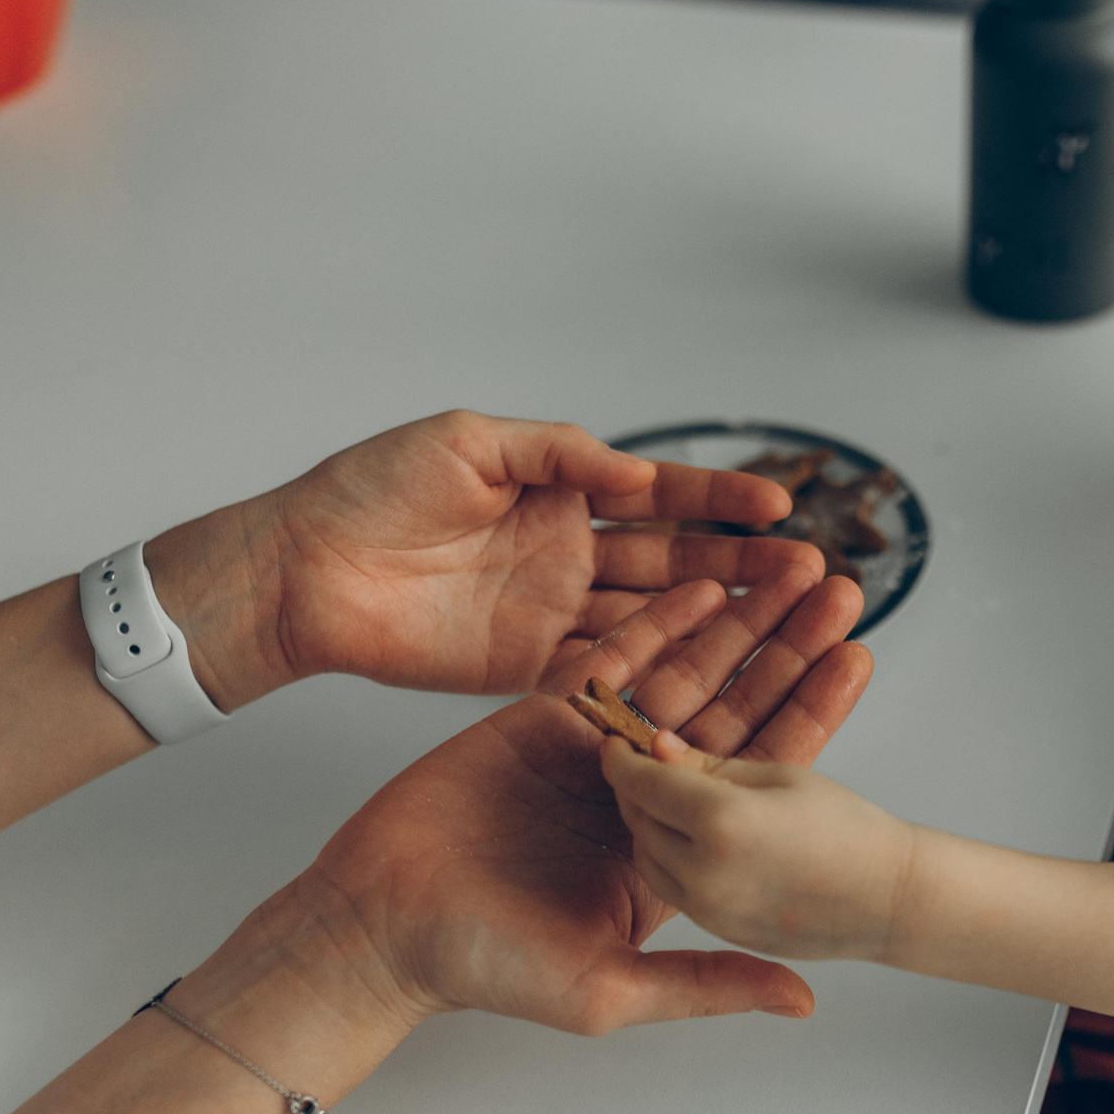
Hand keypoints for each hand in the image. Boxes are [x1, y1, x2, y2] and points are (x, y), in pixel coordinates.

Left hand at [266, 411, 819, 696]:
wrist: (304, 568)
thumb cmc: (370, 490)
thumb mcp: (470, 443)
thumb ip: (558, 453)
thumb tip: (637, 470)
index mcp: (559, 492)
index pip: (659, 496)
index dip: (719, 500)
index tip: (777, 504)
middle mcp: (567, 556)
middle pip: (674, 561)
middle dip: (743, 565)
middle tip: (809, 571)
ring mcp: (552, 615)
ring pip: (653, 618)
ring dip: (718, 619)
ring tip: (785, 617)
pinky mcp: (526, 670)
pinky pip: (604, 670)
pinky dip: (657, 668)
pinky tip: (711, 667)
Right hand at [290, 569, 873, 1034]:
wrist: (380, 925)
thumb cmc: (486, 968)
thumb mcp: (611, 990)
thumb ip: (706, 985)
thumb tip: (803, 999)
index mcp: (671, 855)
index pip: (756, 778)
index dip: (808, 718)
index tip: (858, 662)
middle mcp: (641, 800)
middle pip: (731, 713)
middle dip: (784, 653)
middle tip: (840, 593)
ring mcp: (592, 755)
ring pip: (678, 678)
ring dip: (732, 624)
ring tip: (787, 569)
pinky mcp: (538, 721)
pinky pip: (605, 663)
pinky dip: (650, 624)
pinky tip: (697, 580)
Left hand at [599, 732, 917, 962]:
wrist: (888, 900)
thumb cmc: (848, 829)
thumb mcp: (778, 776)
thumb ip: (709, 765)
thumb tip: (658, 748)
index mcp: (719, 821)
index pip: (643, 781)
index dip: (623, 757)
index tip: (617, 741)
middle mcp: (702, 872)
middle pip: (638, 821)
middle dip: (633, 789)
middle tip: (642, 766)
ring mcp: (707, 908)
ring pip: (647, 858)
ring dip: (648, 826)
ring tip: (668, 799)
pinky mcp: (717, 929)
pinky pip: (671, 887)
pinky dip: (669, 858)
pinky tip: (691, 836)